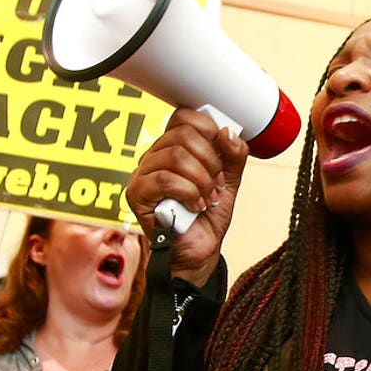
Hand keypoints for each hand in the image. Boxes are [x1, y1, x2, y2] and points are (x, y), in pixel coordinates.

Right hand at [126, 107, 249, 286]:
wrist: (198, 253)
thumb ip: (233, 156)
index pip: (184, 117)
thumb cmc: (207, 218)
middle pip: (183, 135)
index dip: (208, 130)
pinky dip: (189, 193)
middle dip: (210, 162)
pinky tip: (195, 206)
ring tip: (207, 199)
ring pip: (176, 157)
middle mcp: (154, 156)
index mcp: (173, 147)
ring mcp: (143, 174)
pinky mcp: (137, 194)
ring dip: (201, 180)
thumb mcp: (229, 182)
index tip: (221, 156)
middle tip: (216, 185)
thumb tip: (228, 132)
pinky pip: (164, 180)